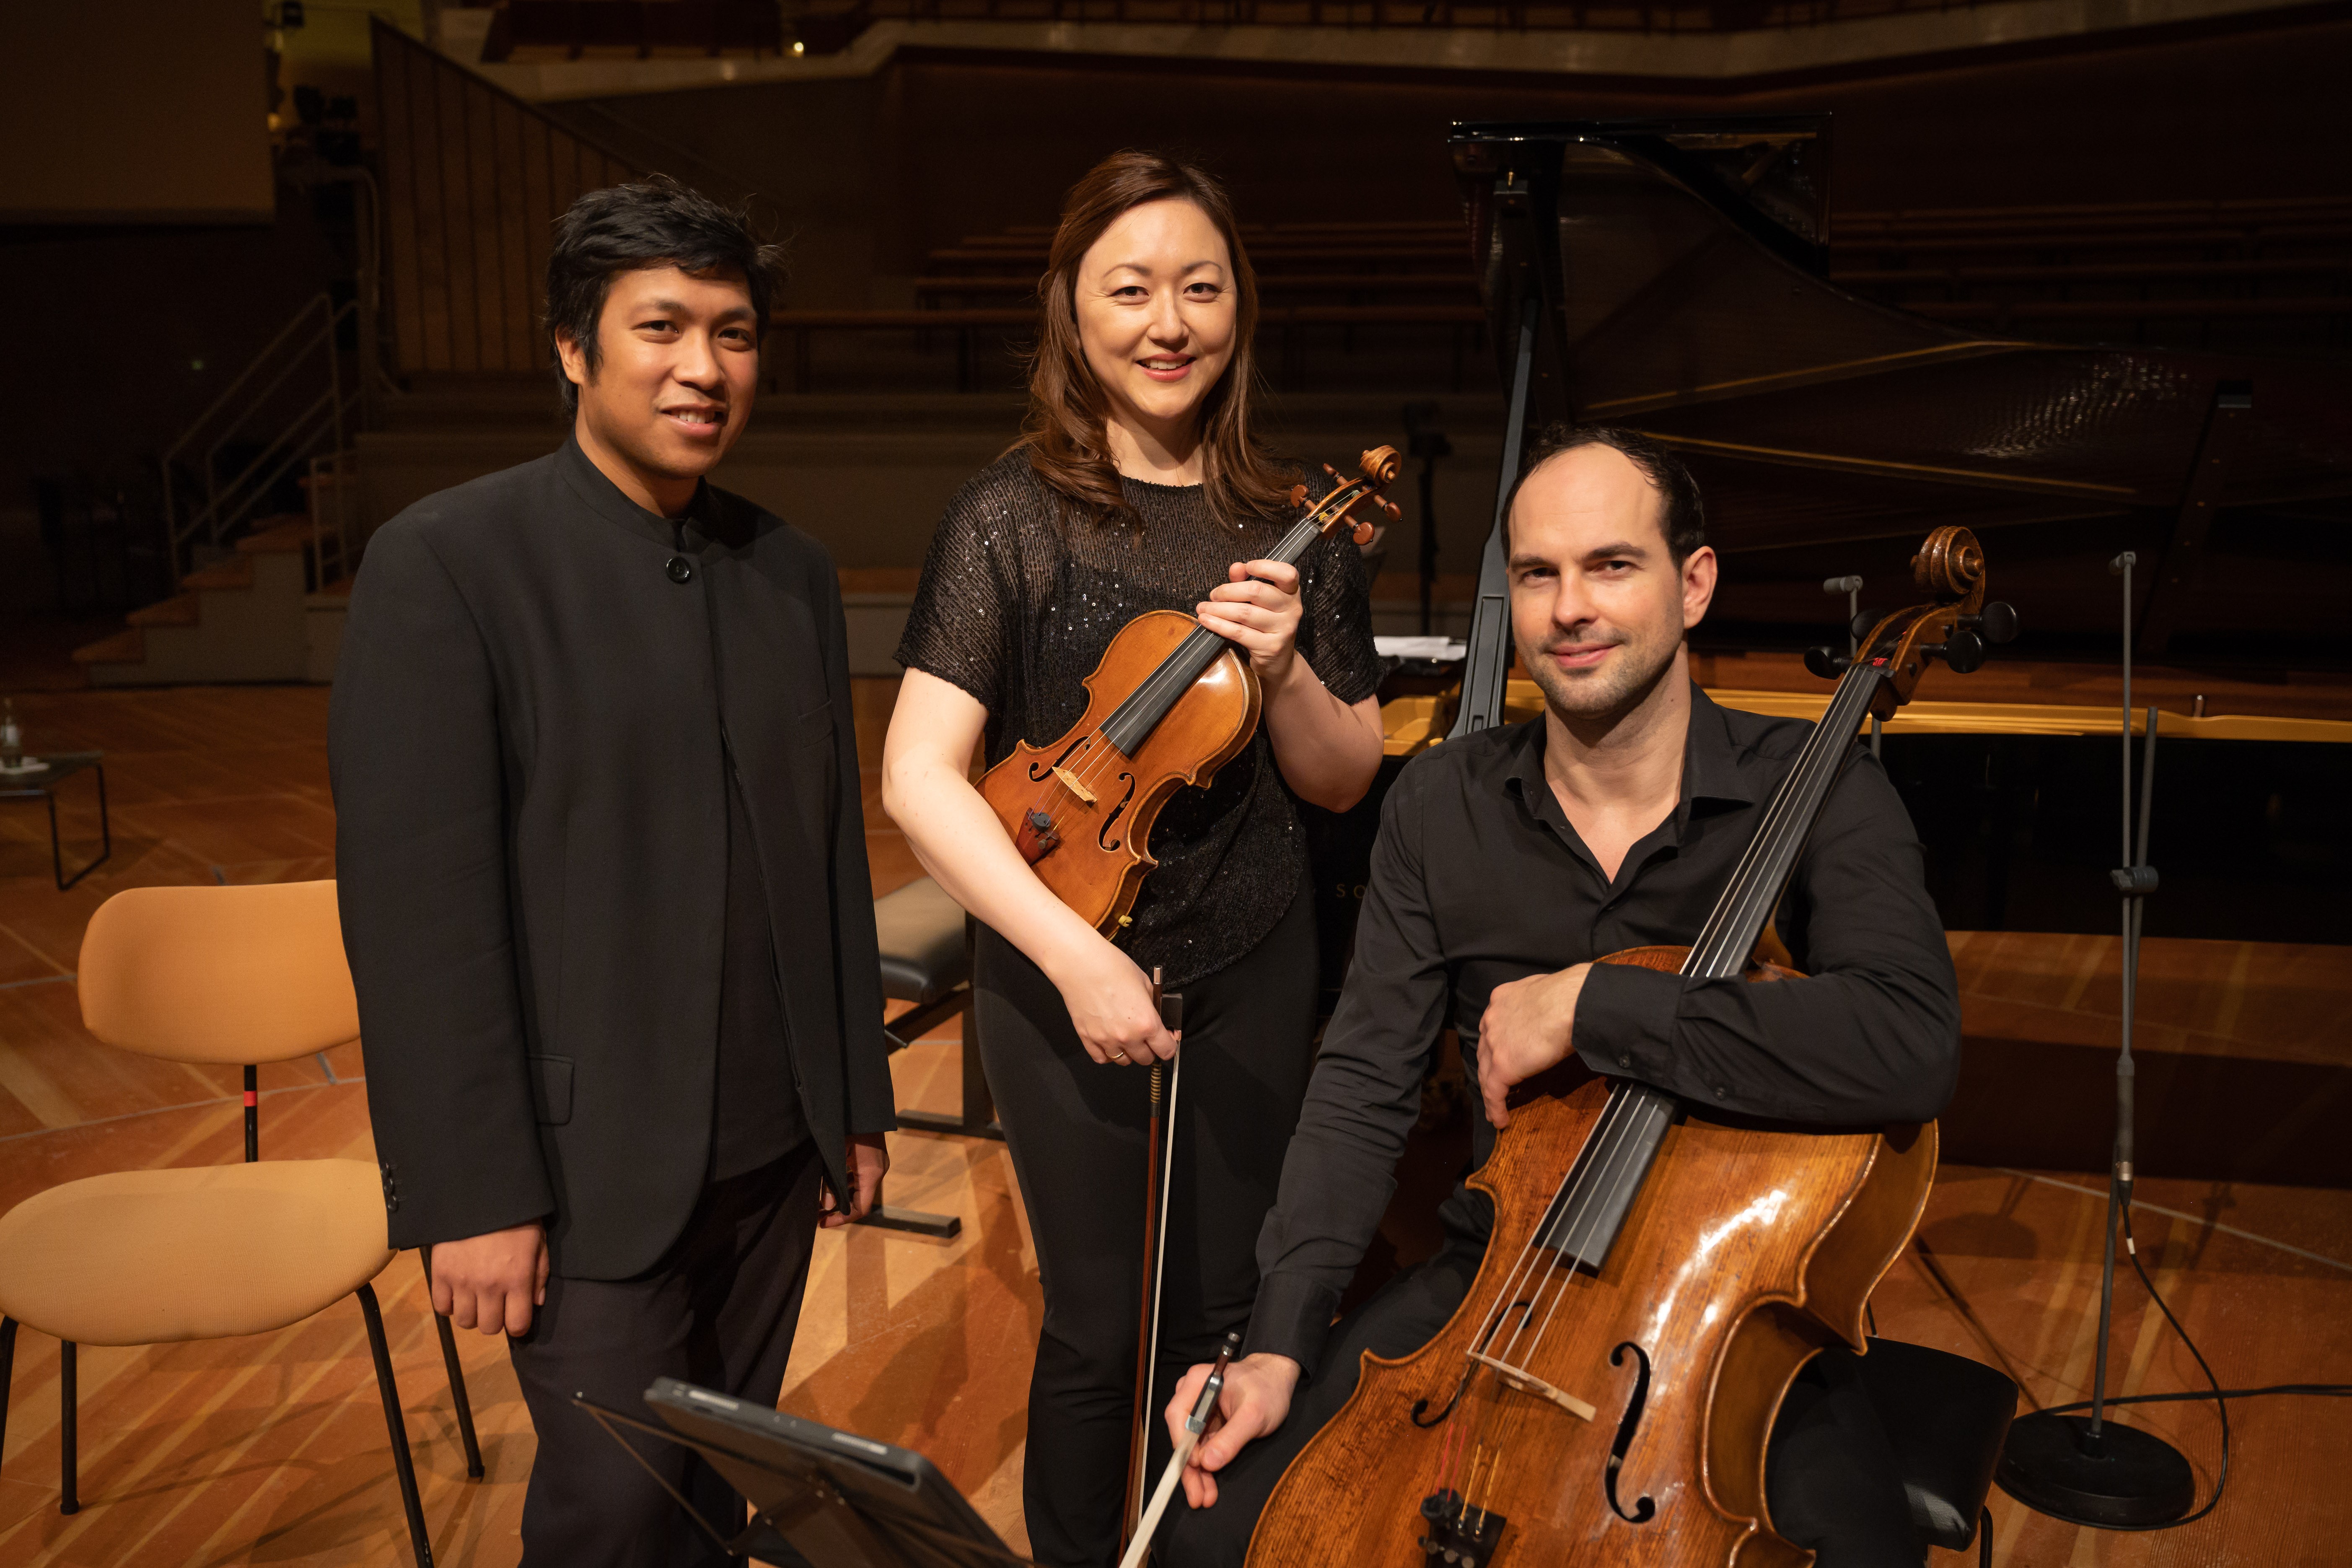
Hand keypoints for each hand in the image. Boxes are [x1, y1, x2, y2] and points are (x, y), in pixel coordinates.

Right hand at [429, 1221, 548, 1336]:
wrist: (481, 1194)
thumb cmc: (516, 1218)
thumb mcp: (538, 1242)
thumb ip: (539, 1274)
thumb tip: (535, 1303)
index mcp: (518, 1279)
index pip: (517, 1325)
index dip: (518, 1325)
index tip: (516, 1316)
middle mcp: (490, 1286)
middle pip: (489, 1328)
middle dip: (495, 1320)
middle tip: (495, 1305)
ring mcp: (463, 1282)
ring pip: (465, 1322)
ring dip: (472, 1314)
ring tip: (476, 1298)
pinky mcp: (440, 1274)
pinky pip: (441, 1307)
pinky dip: (449, 1304)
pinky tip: (457, 1292)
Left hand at [820, 1133, 889, 1228]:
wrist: (860, 1101)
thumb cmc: (846, 1125)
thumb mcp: (835, 1153)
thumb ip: (831, 1181)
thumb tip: (827, 1206)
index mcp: (871, 1173)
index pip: (861, 1208)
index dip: (841, 1219)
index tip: (822, 1223)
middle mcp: (878, 1171)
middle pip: (860, 1201)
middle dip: (839, 1210)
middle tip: (816, 1215)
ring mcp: (877, 1164)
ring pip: (860, 1189)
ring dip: (842, 1198)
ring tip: (820, 1203)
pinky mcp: (873, 1157)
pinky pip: (860, 1178)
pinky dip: (846, 1186)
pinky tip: (830, 1186)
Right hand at [1045, 936, 1178, 1066]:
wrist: (1081, 964)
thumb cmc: (1112, 967)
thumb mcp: (1145, 983)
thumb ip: (1153, 1005)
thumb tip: (1157, 1017)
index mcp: (1147, 1022)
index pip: (1166, 1050)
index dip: (1168, 1046)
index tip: (1166, 1041)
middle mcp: (1128, 1036)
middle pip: (1146, 1059)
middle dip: (1149, 1049)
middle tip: (1146, 1037)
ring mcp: (1106, 1040)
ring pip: (1123, 1061)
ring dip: (1128, 1053)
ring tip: (1126, 1038)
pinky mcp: (1088, 1038)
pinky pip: (1102, 1058)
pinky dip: (1107, 1054)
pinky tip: (1109, 1041)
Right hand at [1165, 1353, 1299, 1509]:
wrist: (1277, 1379)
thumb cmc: (1267, 1389)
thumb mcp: (1254, 1414)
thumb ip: (1232, 1437)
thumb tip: (1208, 1462)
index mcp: (1198, 1383)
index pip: (1179, 1415)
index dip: (1184, 1444)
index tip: (1196, 1466)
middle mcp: (1192, 1395)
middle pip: (1182, 1435)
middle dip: (1189, 1468)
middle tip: (1196, 1496)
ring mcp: (1199, 1410)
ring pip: (1192, 1446)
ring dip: (1197, 1473)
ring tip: (1203, 1498)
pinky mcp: (1208, 1423)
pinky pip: (1203, 1447)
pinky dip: (1207, 1467)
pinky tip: (1209, 1487)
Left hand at [1196, 559, 1303, 685]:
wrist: (1278, 662)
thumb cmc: (1265, 626)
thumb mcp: (1260, 602)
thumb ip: (1247, 581)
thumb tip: (1236, 567)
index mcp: (1291, 593)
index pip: (1287, 573)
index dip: (1265, 566)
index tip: (1246, 567)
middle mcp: (1292, 609)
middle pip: (1256, 591)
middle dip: (1227, 591)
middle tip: (1213, 595)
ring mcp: (1283, 629)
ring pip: (1244, 613)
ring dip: (1217, 609)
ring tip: (1203, 608)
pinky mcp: (1271, 647)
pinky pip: (1238, 632)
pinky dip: (1218, 625)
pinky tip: (1206, 620)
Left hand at [1477, 963, 1591, 1128]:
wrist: (1571, 1003)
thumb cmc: (1570, 995)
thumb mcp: (1547, 993)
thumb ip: (1541, 1006)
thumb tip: (1554, 1013)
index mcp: (1503, 999)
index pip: (1495, 1027)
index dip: (1497, 1044)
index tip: (1502, 1055)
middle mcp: (1492, 1019)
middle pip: (1486, 1050)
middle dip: (1490, 1067)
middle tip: (1496, 1084)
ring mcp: (1494, 1043)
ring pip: (1486, 1072)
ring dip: (1490, 1091)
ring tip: (1495, 1109)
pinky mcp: (1502, 1065)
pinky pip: (1494, 1092)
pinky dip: (1496, 1108)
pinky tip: (1501, 1120)